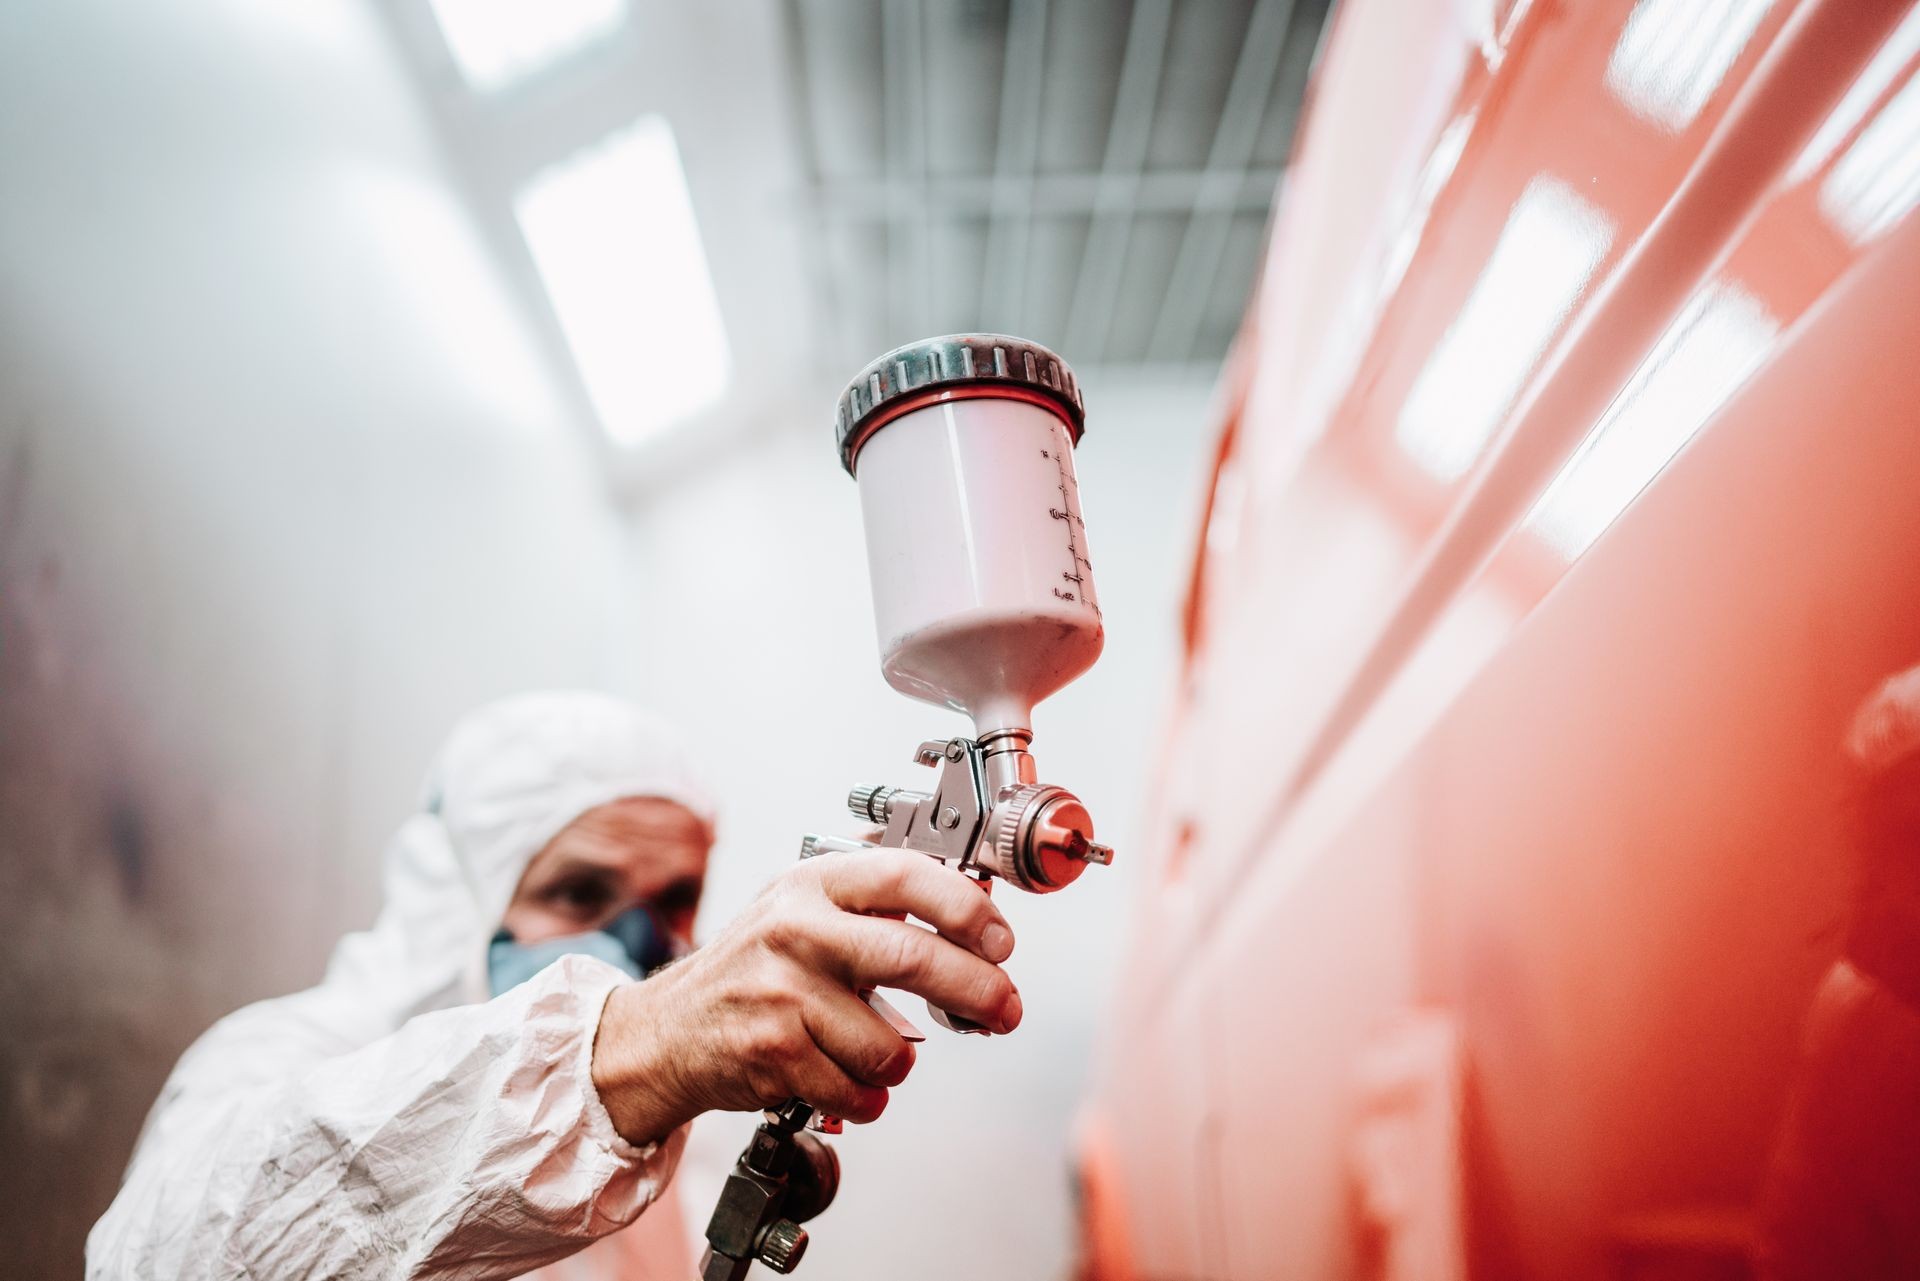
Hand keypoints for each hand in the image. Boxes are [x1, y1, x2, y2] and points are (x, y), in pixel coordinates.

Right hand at [590, 849, 1019, 1145]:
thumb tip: (976, 908)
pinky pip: (858, 1090)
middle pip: (913, 957)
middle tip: (1003, 1009)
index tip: (1001, 940)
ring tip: (874, 1051)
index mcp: (813, 883)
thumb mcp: (802, 908)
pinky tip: (844, 1081)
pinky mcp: (773, 1053)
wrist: (664, 1032)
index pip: (906, 877)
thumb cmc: (751, 969)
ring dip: (900, 1062)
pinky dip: (866, 1098)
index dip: (967, 909)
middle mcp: (795, 929)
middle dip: (978, 990)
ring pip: (891, 1044)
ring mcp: (781, 992)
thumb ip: (875, 904)